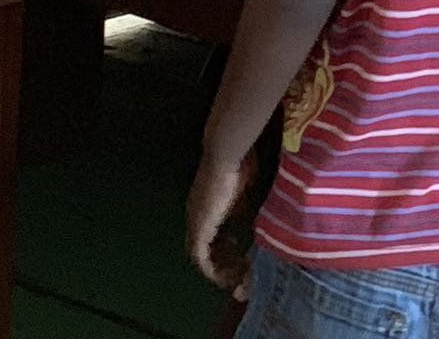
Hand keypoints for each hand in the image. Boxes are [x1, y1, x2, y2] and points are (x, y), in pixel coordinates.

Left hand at [186, 149, 256, 296]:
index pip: (211, 236)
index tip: (241, 256)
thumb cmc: (238, 166)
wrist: (224, 158)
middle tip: (238, 275)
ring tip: (234, 280)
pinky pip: (201, 260)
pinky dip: (212, 271)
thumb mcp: (242, 189)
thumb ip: (239, 205)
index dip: (224, 249)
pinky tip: (224, 277)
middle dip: (222, 264)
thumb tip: (243, 216)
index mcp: (205, 208)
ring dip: (218, 270)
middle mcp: (195, 218)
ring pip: (201, 258)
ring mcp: (195, 224)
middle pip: (204, 250)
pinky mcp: (199, 230)